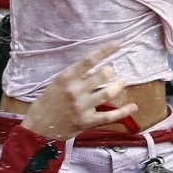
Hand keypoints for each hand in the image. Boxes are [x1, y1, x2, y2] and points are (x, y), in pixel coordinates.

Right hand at [22, 43, 138, 138]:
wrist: (39, 128)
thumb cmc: (47, 102)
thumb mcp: (57, 83)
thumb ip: (74, 76)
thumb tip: (94, 68)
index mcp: (65, 78)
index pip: (88, 60)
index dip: (105, 50)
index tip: (117, 44)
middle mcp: (75, 91)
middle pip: (102, 75)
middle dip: (110, 71)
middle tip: (111, 71)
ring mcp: (82, 107)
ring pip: (108, 93)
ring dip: (119, 85)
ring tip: (122, 81)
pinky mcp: (87, 122)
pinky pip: (109, 116)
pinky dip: (124, 112)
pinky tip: (133, 107)